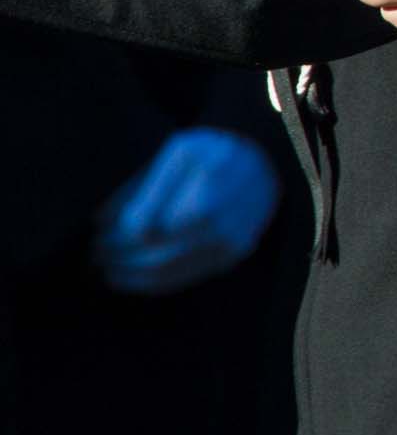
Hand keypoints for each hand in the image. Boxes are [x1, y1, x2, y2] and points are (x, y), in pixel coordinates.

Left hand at [94, 127, 279, 294]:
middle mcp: (226, 206)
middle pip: (155, 248)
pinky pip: (188, 276)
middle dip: (118, 256)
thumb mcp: (178, 151)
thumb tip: (102, 222)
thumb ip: (142, 186)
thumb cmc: (211, 153)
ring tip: (108, 271)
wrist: (263, 164)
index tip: (96, 234)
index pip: (147, 222)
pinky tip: (132, 278)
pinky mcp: (238, 251)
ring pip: (169, 267)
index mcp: (208, 170)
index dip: (116, 234)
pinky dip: (154, 283)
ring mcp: (235, 232)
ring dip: (131, 274)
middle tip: (95, 255)